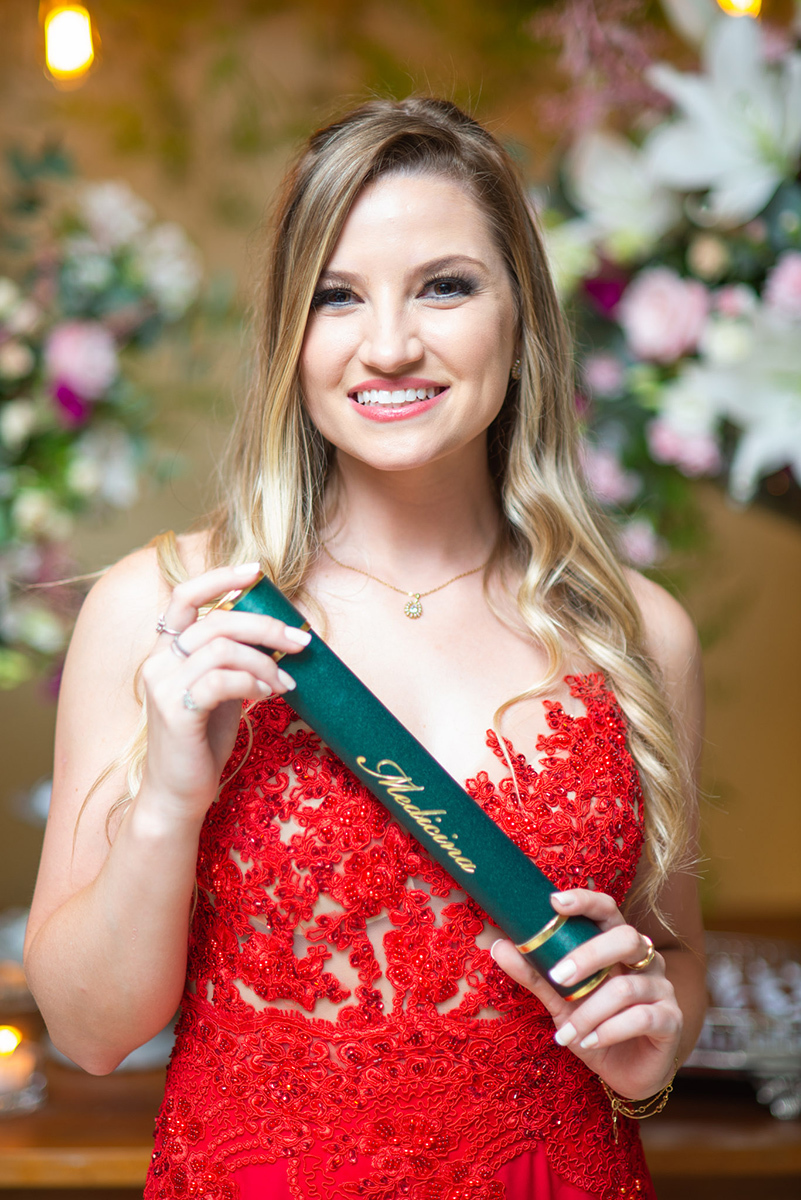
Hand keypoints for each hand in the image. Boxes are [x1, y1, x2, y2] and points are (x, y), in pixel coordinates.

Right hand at [138, 563, 310, 825]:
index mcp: (166, 651)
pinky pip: (221, 680)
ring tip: (285, 682)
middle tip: (302, 641)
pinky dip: (252, 682)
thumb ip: (234, 660)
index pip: (184, 596)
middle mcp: (158, 662)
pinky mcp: (175, 712)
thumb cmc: (203, 742)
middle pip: (217, 620)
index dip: (219, 577)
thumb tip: (276, 634)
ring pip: (222, 648)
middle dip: (267, 625)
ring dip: (265, 661)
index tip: (257, 572)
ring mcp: (162, 686)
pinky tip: (266, 696)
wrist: (178, 795)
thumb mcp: (221, 692)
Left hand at [490, 889, 681, 1099]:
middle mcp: (645, 960)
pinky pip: (642, 1018)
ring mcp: (662, 989)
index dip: (585, 901)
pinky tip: (589, 1042)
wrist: (626, 1074)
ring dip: (589, 1011)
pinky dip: (609, 1030)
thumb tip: (499, 946)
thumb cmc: (593, 1027)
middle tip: (558, 976)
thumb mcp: (559, 1001)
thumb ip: (534, 974)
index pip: (607, 910)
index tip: (555, 902)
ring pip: (626, 987)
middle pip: (625, 938)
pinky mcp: (671, 1021)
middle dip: (589, 955)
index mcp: (617, 946)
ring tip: (566, 1032)